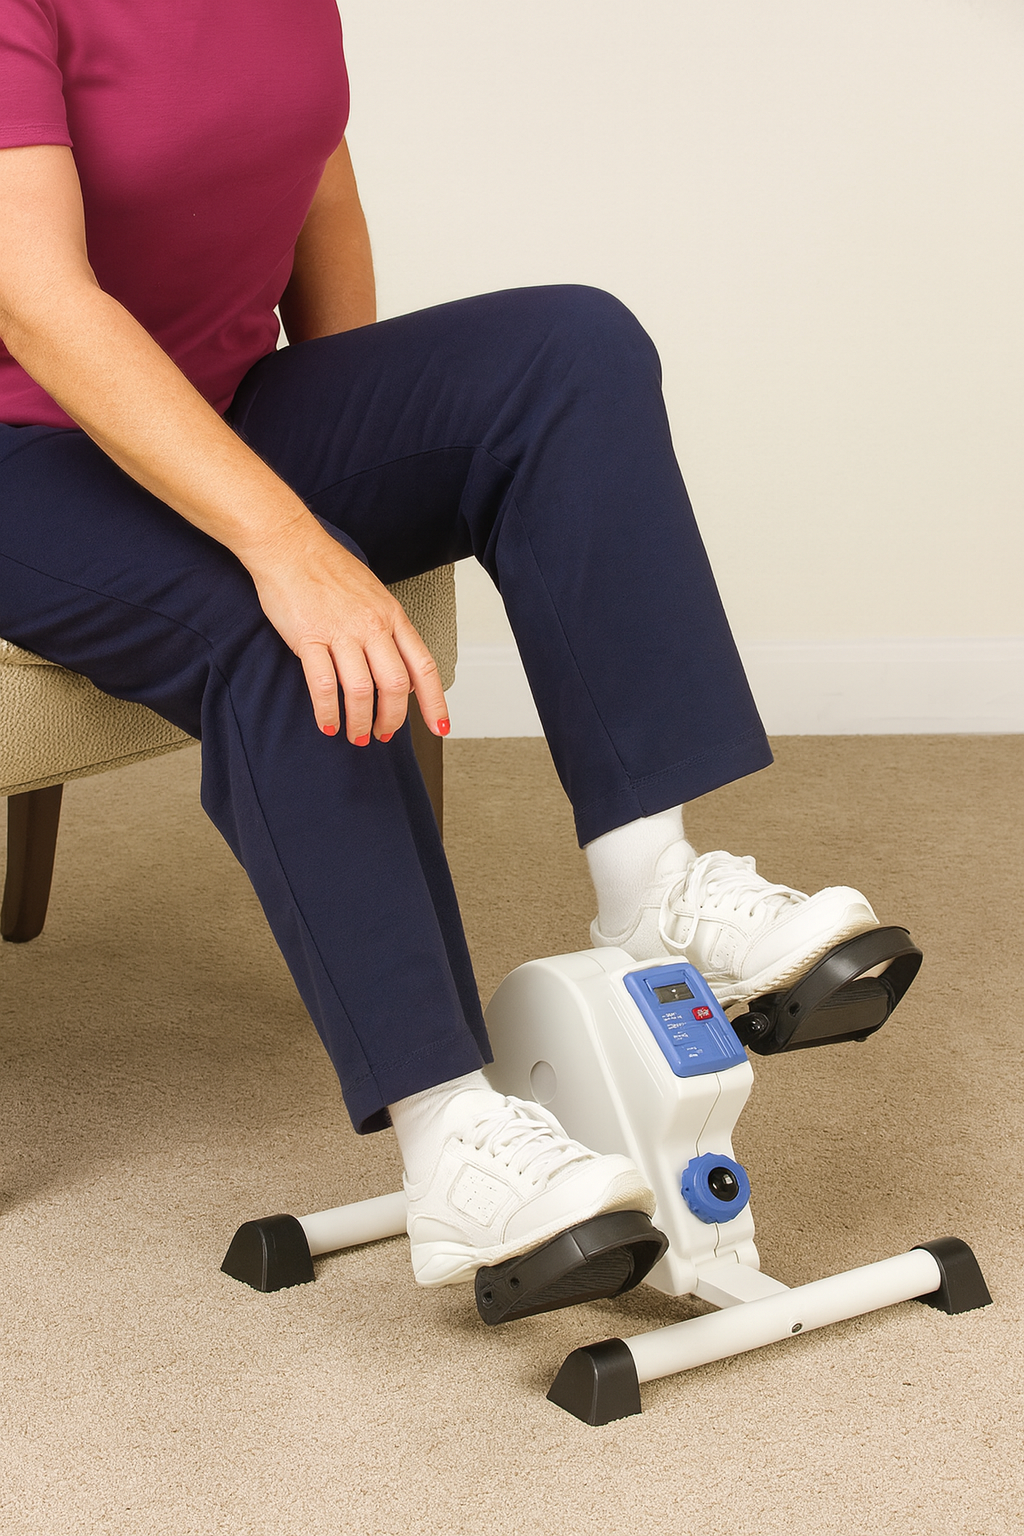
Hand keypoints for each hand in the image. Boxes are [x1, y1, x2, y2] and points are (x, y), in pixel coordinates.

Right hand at [246, 517, 448, 743]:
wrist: (289, 545)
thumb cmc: (328, 568)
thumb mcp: (374, 595)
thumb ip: (388, 629)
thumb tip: (399, 667)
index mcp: (392, 616)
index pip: (423, 666)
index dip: (435, 702)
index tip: (440, 726)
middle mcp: (372, 626)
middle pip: (395, 685)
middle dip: (392, 719)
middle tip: (383, 733)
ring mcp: (341, 632)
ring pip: (361, 690)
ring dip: (360, 721)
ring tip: (355, 735)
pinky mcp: (309, 638)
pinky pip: (323, 685)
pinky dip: (328, 712)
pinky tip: (328, 724)